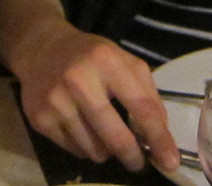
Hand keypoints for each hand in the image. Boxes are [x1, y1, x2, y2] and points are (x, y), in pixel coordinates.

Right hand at [13, 21, 177, 171]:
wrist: (40, 49)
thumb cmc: (89, 55)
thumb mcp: (122, 59)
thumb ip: (146, 92)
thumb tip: (160, 134)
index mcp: (107, 61)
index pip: (141, 107)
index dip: (159, 138)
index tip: (171, 161)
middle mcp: (79, 80)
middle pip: (116, 138)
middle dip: (133, 157)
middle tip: (139, 163)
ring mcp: (56, 102)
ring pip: (95, 150)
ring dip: (107, 150)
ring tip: (105, 134)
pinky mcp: (40, 119)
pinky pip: (75, 150)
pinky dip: (86, 147)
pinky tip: (83, 128)